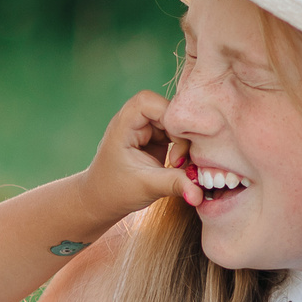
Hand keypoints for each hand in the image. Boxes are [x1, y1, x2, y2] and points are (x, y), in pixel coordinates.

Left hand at [76, 90, 188, 223]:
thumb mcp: (146, 187)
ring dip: (184, 142)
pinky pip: (177, 134)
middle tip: (180, 161)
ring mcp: (145, 128)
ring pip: (175, 123)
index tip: (177, 141)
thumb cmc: (115, 191)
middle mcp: (133, 121)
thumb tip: (200, 194)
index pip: (148, 101)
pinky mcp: (155, 137)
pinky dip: (184, 148)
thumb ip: (175, 184)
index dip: (168, 115)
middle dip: (180, 133)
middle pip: (167, 110)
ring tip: (179, 165)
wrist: (102, 200)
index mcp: (123, 125)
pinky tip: (180, 166)